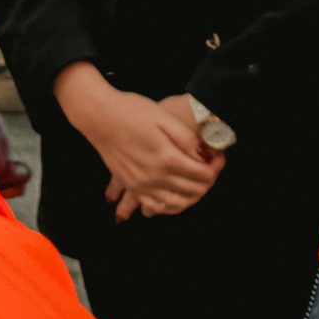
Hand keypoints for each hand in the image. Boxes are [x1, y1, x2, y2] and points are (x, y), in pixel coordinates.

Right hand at [54, 64, 220, 219]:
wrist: (99, 116)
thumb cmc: (131, 111)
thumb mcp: (163, 118)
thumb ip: (187, 140)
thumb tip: (205, 156)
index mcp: (166, 158)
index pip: (202, 174)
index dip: (216, 166)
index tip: (220, 156)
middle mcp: (154, 177)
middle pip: (193, 191)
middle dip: (208, 181)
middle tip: (213, 167)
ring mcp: (140, 184)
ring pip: (176, 203)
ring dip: (193, 196)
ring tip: (199, 182)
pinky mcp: (131, 185)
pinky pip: (154, 206)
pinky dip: (170, 206)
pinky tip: (177, 197)